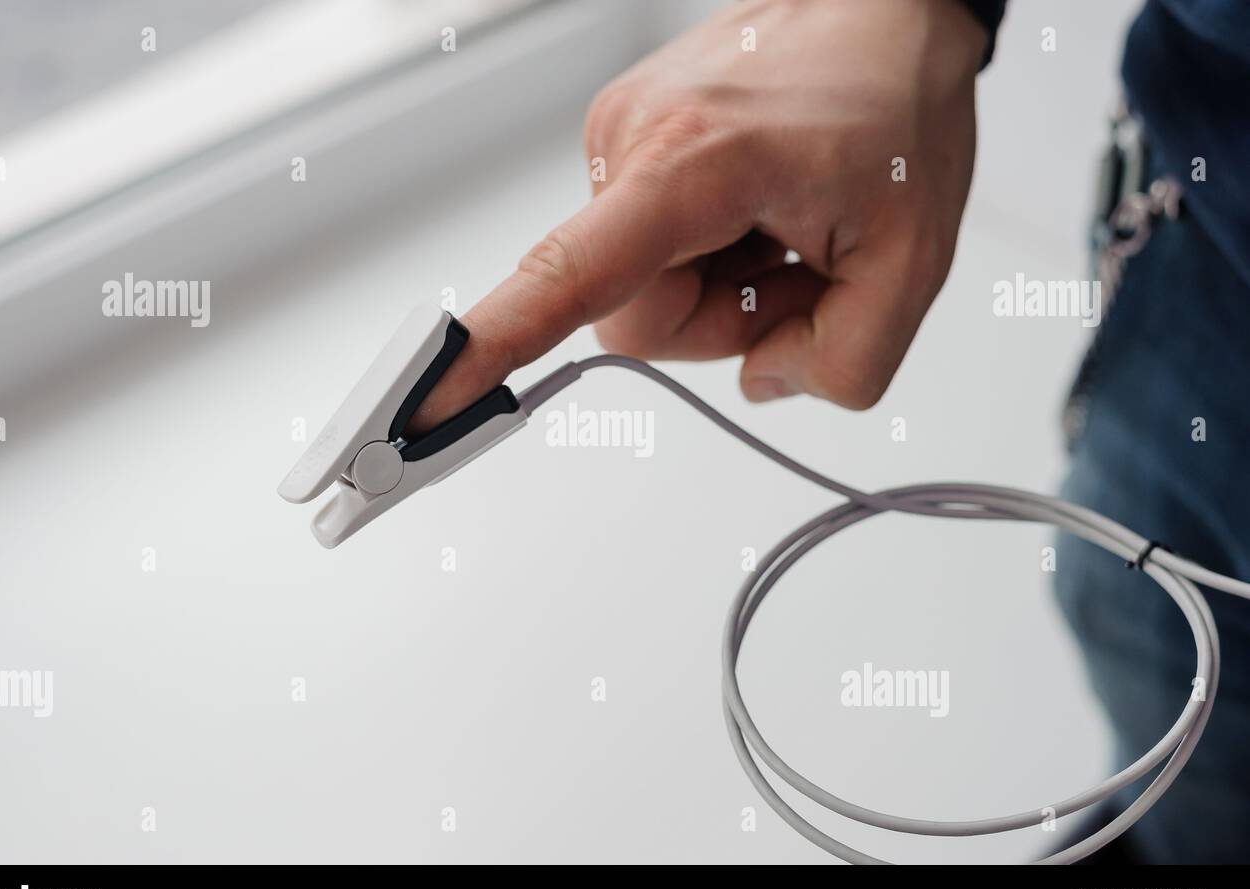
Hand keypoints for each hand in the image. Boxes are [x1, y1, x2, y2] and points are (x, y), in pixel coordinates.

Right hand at [408, 0, 986, 430]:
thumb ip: (847, 360)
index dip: (493, 345)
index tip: (424, 399)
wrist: (884, 4)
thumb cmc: (894, 103)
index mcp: (692, 164)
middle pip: (633, 318)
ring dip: (722, 284)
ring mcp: (621, 138)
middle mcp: (629, 143)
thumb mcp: (914, 259)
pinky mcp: (627, 143)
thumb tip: (761, 382)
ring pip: (642, 288)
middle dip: (721, 320)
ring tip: (784, 223)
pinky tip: (759, 207)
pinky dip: (710, 252)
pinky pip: (648, 248)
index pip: (570, 273)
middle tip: (796, 264)